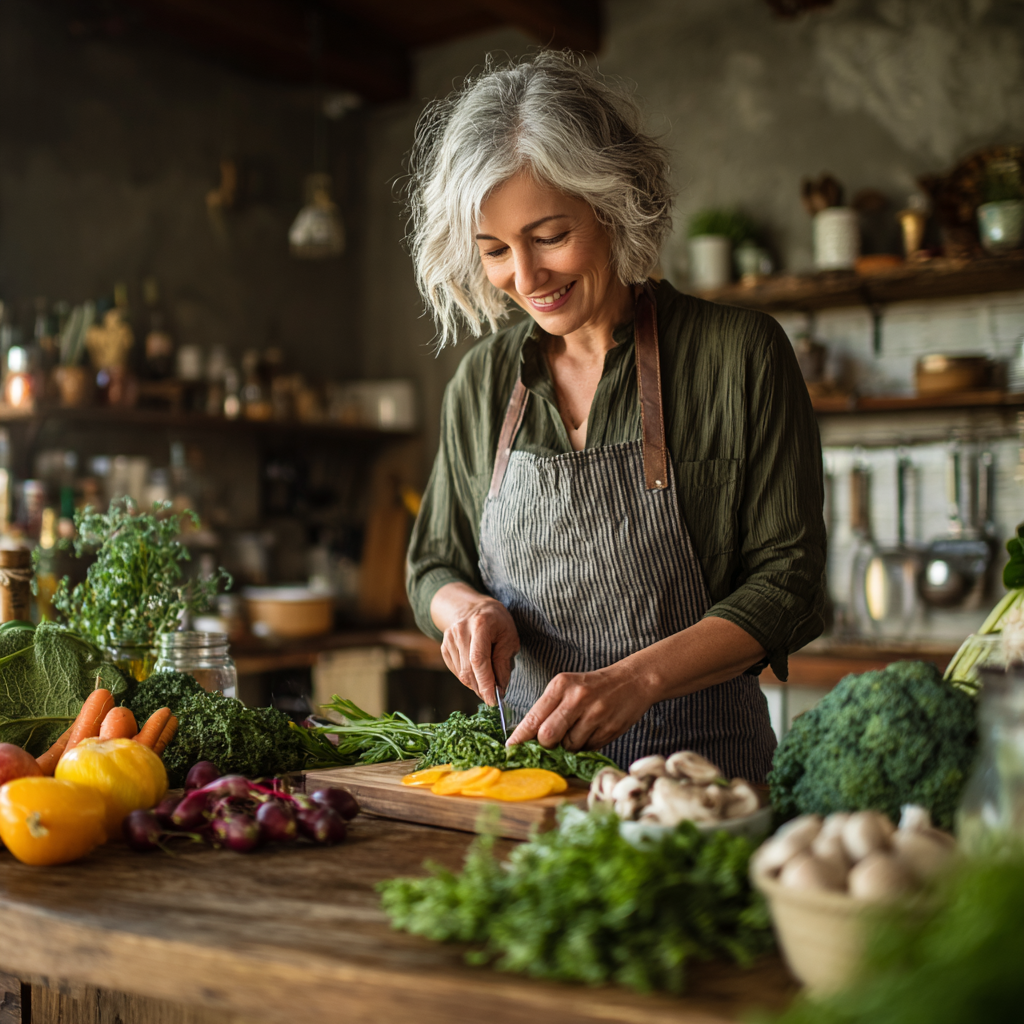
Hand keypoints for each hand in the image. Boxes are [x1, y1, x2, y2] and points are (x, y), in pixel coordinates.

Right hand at [432, 583, 519, 705]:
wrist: (470, 607)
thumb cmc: (495, 621)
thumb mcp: (509, 636)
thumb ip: (504, 661)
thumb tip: (501, 687)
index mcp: (480, 625)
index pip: (479, 660)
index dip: (485, 683)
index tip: (494, 700)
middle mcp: (460, 631)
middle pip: (468, 670)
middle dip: (482, 688)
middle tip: (495, 696)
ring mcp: (448, 640)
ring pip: (462, 674)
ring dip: (476, 685)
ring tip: (489, 682)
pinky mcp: (444, 648)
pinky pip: (457, 671)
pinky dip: (469, 678)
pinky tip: (478, 673)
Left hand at [505, 617, 765, 750]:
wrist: (633, 681)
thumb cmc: (593, 687)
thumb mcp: (568, 688)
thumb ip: (548, 710)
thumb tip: (527, 739)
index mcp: (561, 685)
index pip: (534, 717)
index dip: (521, 738)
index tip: (511, 750)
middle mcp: (576, 698)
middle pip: (547, 736)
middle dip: (546, 744)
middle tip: (552, 741)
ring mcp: (594, 714)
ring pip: (569, 745)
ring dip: (570, 745)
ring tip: (580, 728)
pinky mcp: (609, 728)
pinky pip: (588, 748)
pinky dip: (586, 745)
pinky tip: (594, 730)